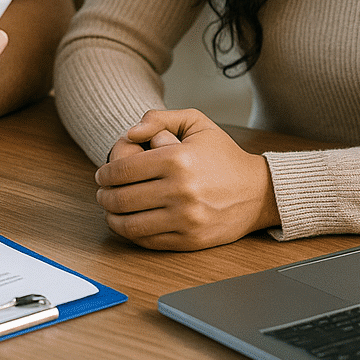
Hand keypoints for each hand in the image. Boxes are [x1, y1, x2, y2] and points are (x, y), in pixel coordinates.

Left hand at [94, 108, 279, 250]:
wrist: (258, 191)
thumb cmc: (222, 154)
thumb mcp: (196, 123)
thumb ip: (159, 119)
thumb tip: (130, 132)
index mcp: (178, 159)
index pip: (124, 170)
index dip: (106, 173)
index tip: (102, 174)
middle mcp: (180, 190)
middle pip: (122, 198)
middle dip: (104, 195)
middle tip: (102, 192)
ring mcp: (185, 218)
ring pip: (131, 224)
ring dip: (113, 217)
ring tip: (110, 209)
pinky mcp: (190, 240)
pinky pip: (149, 241)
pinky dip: (132, 234)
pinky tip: (128, 224)